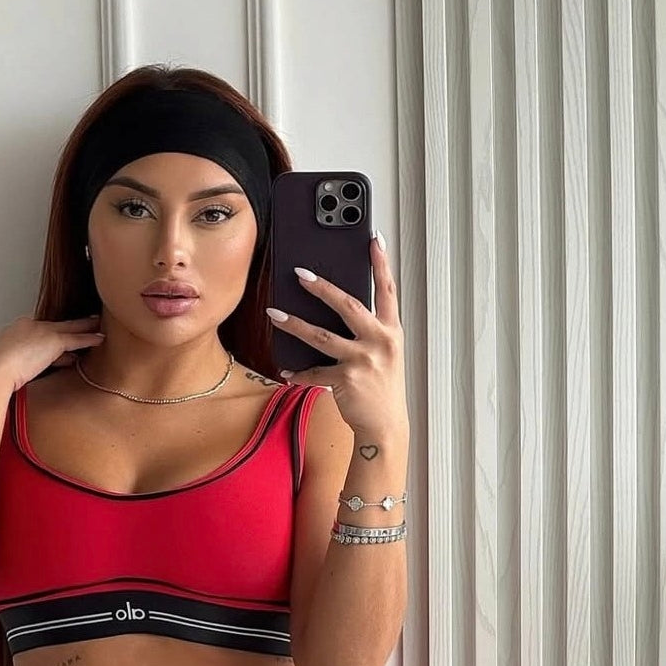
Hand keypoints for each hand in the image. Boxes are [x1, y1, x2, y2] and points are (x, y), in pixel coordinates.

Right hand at [0, 312, 105, 394]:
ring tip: (97, 326)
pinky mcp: (53, 341)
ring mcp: (41, 331)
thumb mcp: (3, 369)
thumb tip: (22, 377)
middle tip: (84, 323)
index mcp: (14, 332)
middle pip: (54, 326)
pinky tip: (100, 338)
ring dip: (84, 327)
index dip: (51, 340)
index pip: (38, 333)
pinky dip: (89, 338)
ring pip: (69, 328)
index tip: (58, 346)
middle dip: (68, 327)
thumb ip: (15, 369)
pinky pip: (76, 339)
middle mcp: (28, 326)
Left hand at [266, 233, 407, 442]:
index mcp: (392, 331)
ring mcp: (363, 360)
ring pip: (321, 335)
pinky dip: (299, 371)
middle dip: (321, 286)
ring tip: (274, 313)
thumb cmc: (382, 389)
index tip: (374, 239)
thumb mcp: (385, 355)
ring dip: (294, 323)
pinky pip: (314, 371)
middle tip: (299, 273)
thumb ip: (369, 332)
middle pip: (347, 304)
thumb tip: (340, 311)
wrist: (385, 426)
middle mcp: (380, 341)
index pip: (388, 290)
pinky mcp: (346, 380)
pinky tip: (286, 369)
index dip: (381, 263)